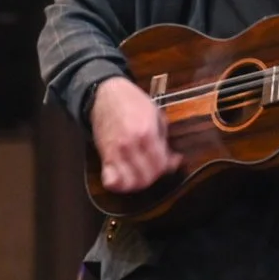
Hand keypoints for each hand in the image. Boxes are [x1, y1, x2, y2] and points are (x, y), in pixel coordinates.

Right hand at [90, 75, 183, 192]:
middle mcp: (130, 145)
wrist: (106, 94)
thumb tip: (173, 160)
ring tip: (143, 175)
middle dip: (155, 176)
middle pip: (147, 176)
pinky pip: (111, 180)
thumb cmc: (131, 102)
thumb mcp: (156, 114)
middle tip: (157, 168)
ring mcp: (116, 152)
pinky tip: (125, 179)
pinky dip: (119, 185)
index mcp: (146, 133)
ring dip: (139, 183)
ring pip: (131, 183)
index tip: (171, 163)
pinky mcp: (104, 155)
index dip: (168, 167)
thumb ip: (164, 140)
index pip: (160, 164)